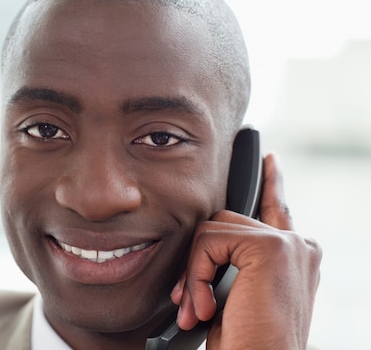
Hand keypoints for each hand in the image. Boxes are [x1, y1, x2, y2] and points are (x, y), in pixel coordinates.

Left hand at [170, 153, 321, 349]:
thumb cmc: (245, 342)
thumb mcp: (236, 296)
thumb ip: (233, 263)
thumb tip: (206, 244)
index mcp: (296, 256)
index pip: (279, 210)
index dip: (272, 183)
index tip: (268, 159)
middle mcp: (299, 245)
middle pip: (224, 222)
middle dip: (197, 262)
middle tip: (191, 303)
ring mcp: (289, 243)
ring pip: (212, 231)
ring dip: (194, 274)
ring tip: (200, 311)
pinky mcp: (271, 246)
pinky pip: (208, 241)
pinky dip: (195, 275)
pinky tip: (207, 307)